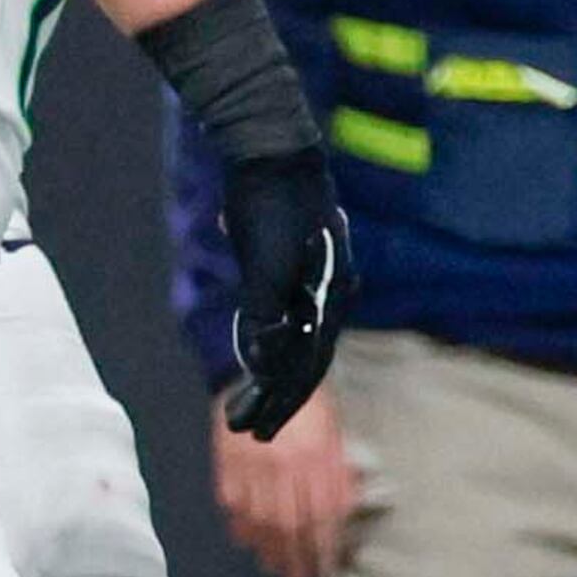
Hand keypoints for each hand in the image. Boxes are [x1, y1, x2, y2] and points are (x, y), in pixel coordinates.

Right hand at [210, 385, 355, 576]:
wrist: (262, 369)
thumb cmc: (307, 402)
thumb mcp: (334, 432)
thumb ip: (338, 473)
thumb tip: (344, 512)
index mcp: (316, 455)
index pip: (321, 513)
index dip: (323, 544)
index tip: (327, 565)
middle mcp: (284, 465)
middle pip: (290, 524)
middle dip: (296, 557)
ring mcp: (251, 466)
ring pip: (260, 521)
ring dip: (268, 550)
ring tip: (276, 567)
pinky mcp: (226, 463)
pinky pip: (232, 506)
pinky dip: (241, 527)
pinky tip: (249, 541)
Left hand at [219, 149, 356, 441]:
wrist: (269, 146)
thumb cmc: (268, 202)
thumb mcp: (265, 261)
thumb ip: (266, 314)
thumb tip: (264, 364)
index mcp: (331, 294)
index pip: (308, 364)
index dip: (279, 402)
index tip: (252, 430)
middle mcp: (330, 291)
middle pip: (305, 358)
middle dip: (276, 397)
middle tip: (247, 430)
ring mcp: (314, 277)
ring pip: (295, 339)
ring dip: (270, 372)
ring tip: (245, 400)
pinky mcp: (293, 264)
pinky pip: (284, 316)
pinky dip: (268, 340)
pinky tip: (250, 350)